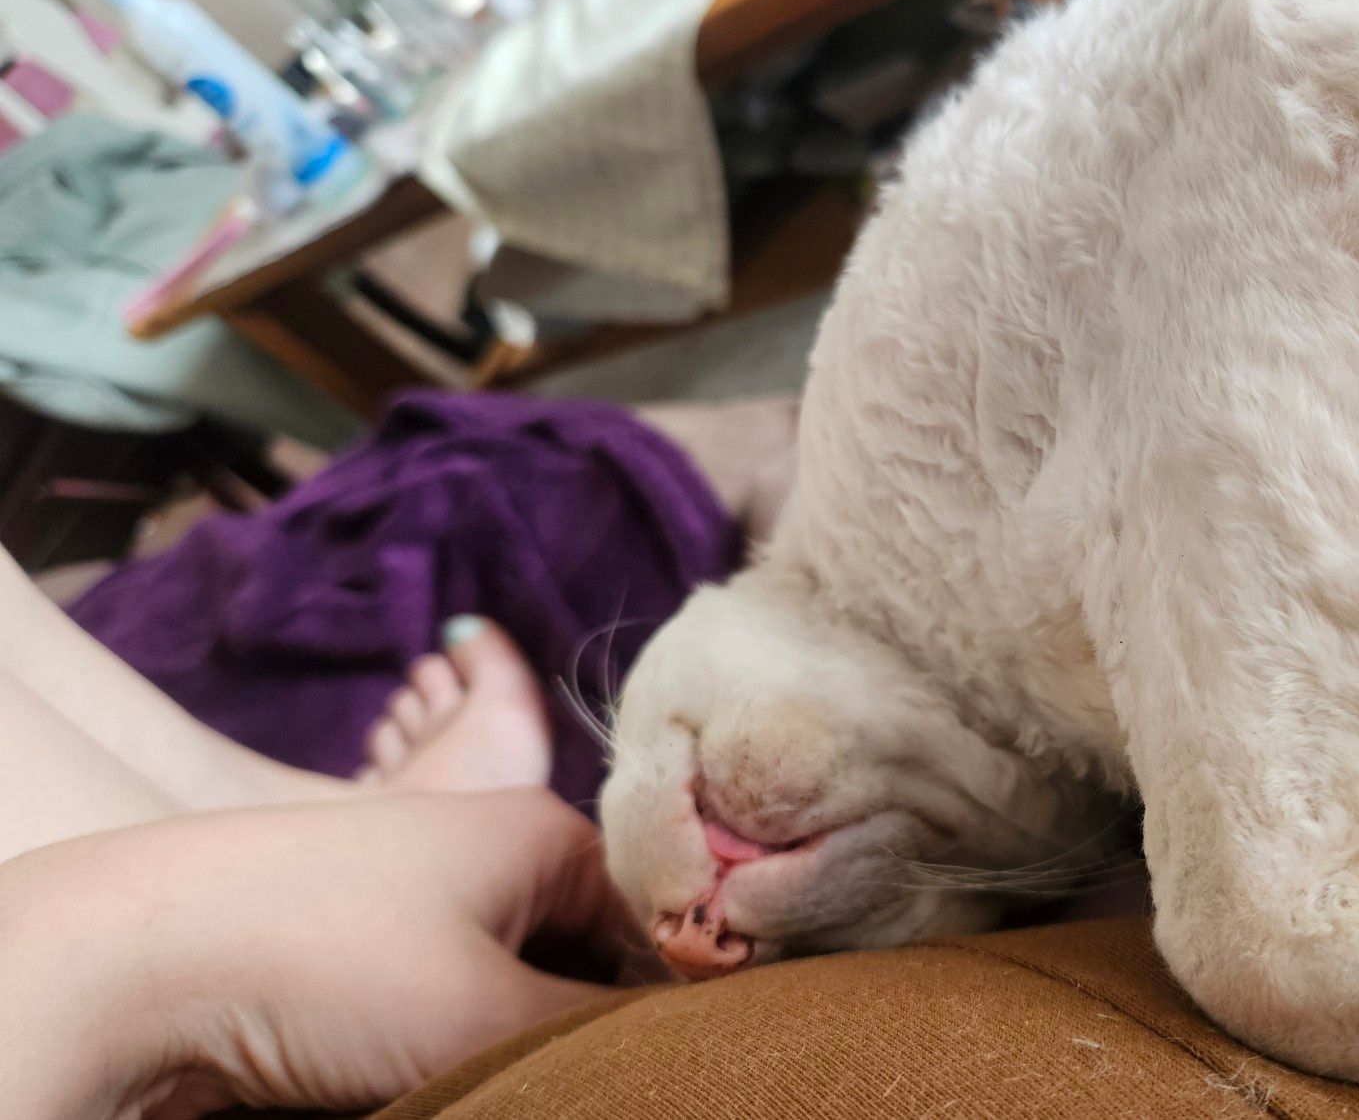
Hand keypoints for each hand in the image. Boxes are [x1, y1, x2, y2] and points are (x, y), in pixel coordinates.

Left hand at [0, 789, 635, 1116]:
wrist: (121, 963)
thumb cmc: (325, 965)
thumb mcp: (492, 1017)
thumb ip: (607, 1040)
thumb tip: (680, 1057)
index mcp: (545, 831)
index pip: (662, 927)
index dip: (677, 1008)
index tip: (675, 1071)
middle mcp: (491, 851)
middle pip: (592, 960)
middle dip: (592, 1033)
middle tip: (583, 1085)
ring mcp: (420, 897)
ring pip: (519, 991)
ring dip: (524, 1047)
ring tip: (499, 1081)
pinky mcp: (360, 950)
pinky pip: (451, 1006)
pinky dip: (462, 1049)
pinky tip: (441, 1082)